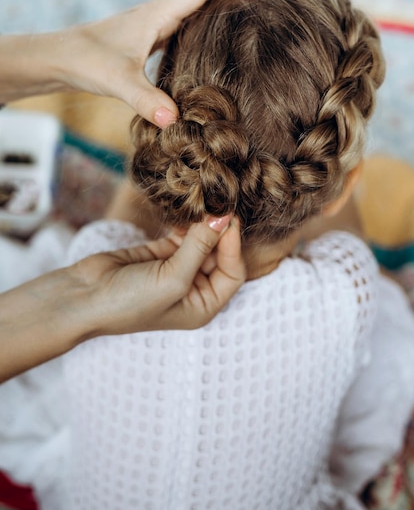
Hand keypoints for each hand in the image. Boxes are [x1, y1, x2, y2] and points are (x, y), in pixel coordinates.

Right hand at [0, 216, 244, 381]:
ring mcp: (177, 271)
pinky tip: (187, 212)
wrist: (83, 297)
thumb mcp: (173, 278)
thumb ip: (200, 247)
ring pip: (201, 243)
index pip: (232, 272)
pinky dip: (186, 224)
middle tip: (219, 203)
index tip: (229, 218)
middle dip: (219, 232)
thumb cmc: (130, 301)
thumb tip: (224, 217)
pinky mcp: (159, 254)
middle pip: (219, 255)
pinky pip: (182, 236)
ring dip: (203, 225)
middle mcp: (193, 290)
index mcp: (203, 306)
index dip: (233, 246)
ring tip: (205, 202)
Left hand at [60, 0, 268, 125]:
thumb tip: (174, 121)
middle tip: (268, 2)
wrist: (61, 58)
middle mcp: (160, 14)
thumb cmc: (86, 61)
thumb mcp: (117, 81)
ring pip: (197, 8)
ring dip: (224, 7)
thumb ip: (145, 100)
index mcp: (157, 13)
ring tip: (252, 19)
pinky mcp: (151, 39)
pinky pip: (187, 25)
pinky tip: (217, 45)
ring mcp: (156, 26)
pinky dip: (208, 27)